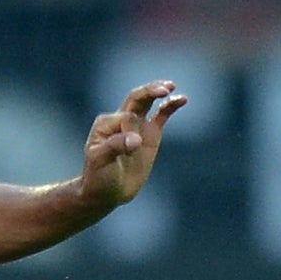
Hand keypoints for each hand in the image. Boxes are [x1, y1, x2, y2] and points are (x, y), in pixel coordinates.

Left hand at [81, 80, 185, 210]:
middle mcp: (121, 120)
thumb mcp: (101, 161)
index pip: (125, 117)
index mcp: (106, 123)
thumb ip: (116, 146)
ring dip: (158, 93)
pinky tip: (182, 99)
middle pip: (136, 98)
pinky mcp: (150, 134)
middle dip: (149, 91)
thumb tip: (137, 139)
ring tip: (170, 87)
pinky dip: (170, 106)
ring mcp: (137, 126)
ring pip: (148, 103)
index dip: (131, 129)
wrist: (107, 192)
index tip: (131, 147)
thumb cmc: (99, 176)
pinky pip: (161, 116)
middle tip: (163, 89)